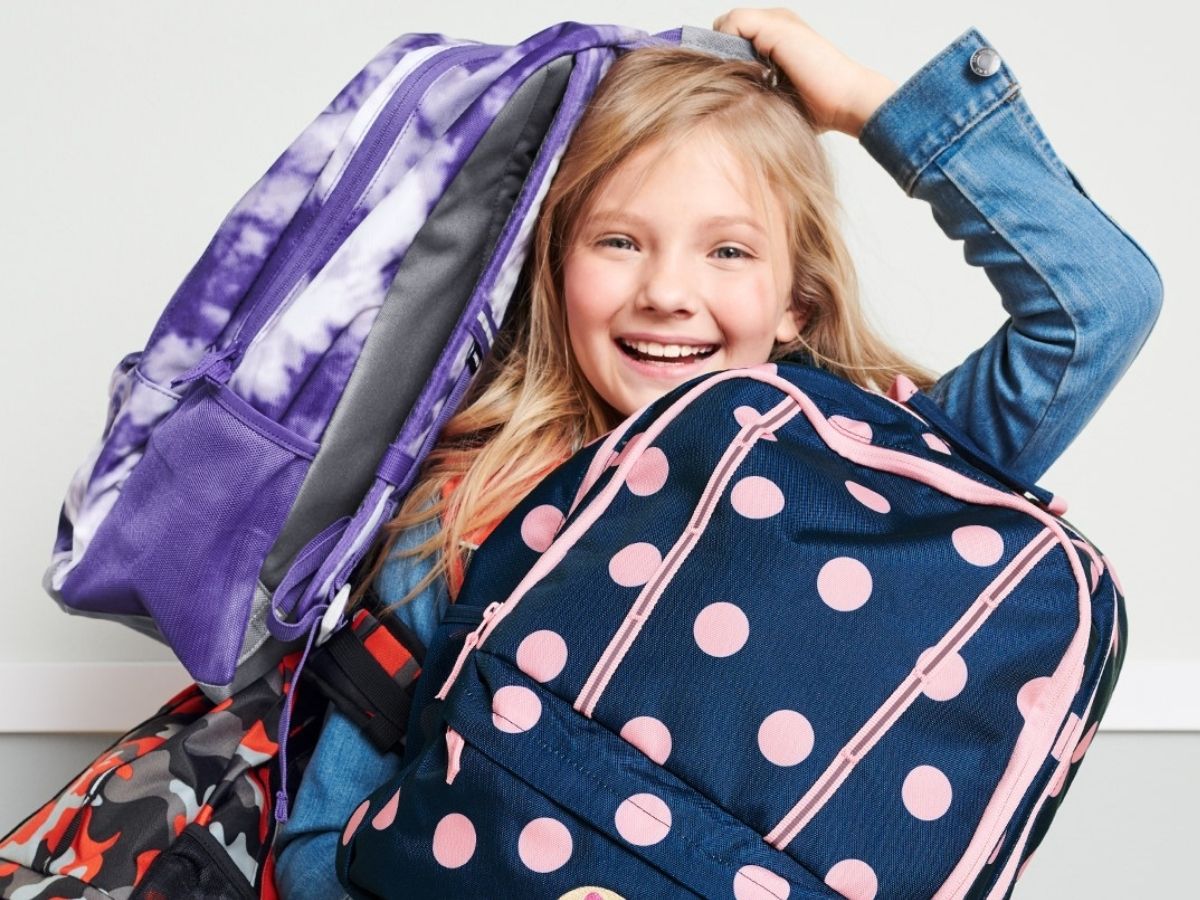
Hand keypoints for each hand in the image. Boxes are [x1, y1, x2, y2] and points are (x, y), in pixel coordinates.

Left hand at [711, 7, 895, 136]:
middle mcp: (777, 22)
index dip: (724, 57)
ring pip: (728, 23)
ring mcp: (777, 21)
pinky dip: (728, 45)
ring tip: (739, 79)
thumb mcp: (777, 95)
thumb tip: (725, 100)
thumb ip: (755, 87)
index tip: (727, 84)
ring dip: (724, 52)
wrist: (846, 100)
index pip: (733, 36)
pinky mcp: (775, 26)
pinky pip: (733, 22)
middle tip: (732, 82)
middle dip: (721, 54)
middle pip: (727, 29)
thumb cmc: (819, 106)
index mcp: (778, 36)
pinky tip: (744, 71)